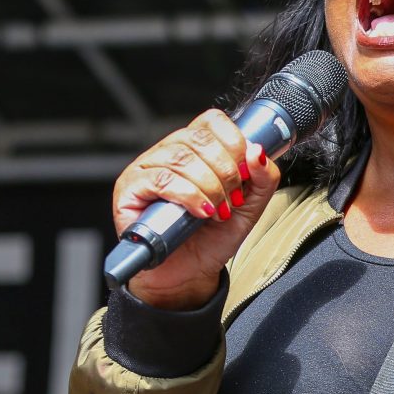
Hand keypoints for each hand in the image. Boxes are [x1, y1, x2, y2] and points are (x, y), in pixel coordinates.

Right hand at [112, 109, 280, 309]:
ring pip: (181, 158)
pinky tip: (200, 212)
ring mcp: (147, 168)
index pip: (213, 121)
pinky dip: (188, 195)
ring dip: (209, 186)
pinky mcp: (130, 189)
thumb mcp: (250, 207)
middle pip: (199, 138)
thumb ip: (263, 178)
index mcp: (196, 148)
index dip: (234, 141)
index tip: (246, 171)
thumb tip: (258, 152)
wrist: (189, 272)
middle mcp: (169, 152)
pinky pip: (161, 179)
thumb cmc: (212, 237)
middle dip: (226, 170)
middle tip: (233, 197)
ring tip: (218, 210)